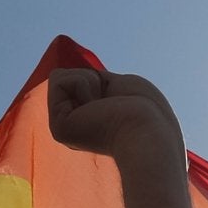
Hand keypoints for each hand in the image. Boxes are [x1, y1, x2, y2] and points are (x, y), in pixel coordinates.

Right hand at [46, 68, 184, 170]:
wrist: (149, 131)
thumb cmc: (145, 110)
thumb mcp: (116, 84)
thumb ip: (90, 81)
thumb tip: (58, 77)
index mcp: (86, 120)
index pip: (79, 78)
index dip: (100, 79)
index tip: (118, 102)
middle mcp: (72, 127)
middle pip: (66, 75)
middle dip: (92, 78)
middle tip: (111, 104)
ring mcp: (62, 128)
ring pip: (59, 76)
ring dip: (88, 81)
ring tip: (104, 107)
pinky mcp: (58, 127)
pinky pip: (58, 80)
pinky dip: (82, 83)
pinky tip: (95, 108)